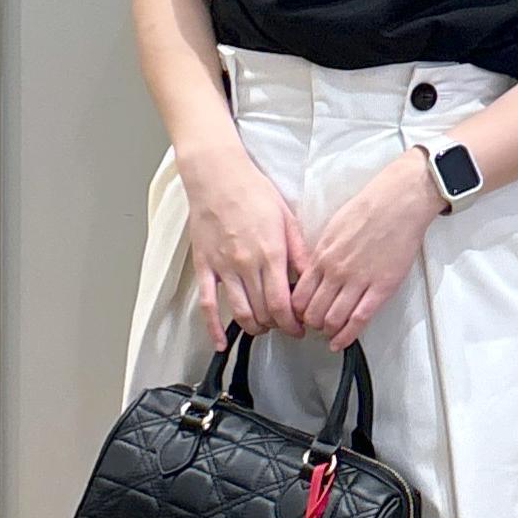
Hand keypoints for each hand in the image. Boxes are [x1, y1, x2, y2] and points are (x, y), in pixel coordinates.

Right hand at [180, 144, 310, 349]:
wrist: (217, 176)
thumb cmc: (253, 192)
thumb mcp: (287, 219)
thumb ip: (300, 252)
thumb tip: (312, 279)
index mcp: (271, 253)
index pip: (283, 303)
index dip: (293, 323)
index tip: (300, 328)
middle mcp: (247, 264)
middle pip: (264, 312)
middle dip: (278, 326)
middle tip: (285, 326)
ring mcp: (224, 268)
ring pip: (240, 312)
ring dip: (255, 327)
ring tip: (264, 326)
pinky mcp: (204, 267)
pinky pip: (207, 304)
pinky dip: (214, 327)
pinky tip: (221, 342)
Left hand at [291, 148, 443, 350]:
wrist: (399, 202)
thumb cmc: (369, 209)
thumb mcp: (333, 229)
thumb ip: (321, 254)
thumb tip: (313, 273)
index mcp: (322, 256)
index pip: (298, 294)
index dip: (295, 311)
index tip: (298, 316)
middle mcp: (336, 271)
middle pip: (312, 311)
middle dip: (310, 324)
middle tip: (313, 328)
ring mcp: (358, 281)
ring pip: (332, 320)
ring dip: (327, 331)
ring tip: (329, 333)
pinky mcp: (381, 288)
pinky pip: (358, 320)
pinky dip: (347, 336)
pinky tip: (340, 343)